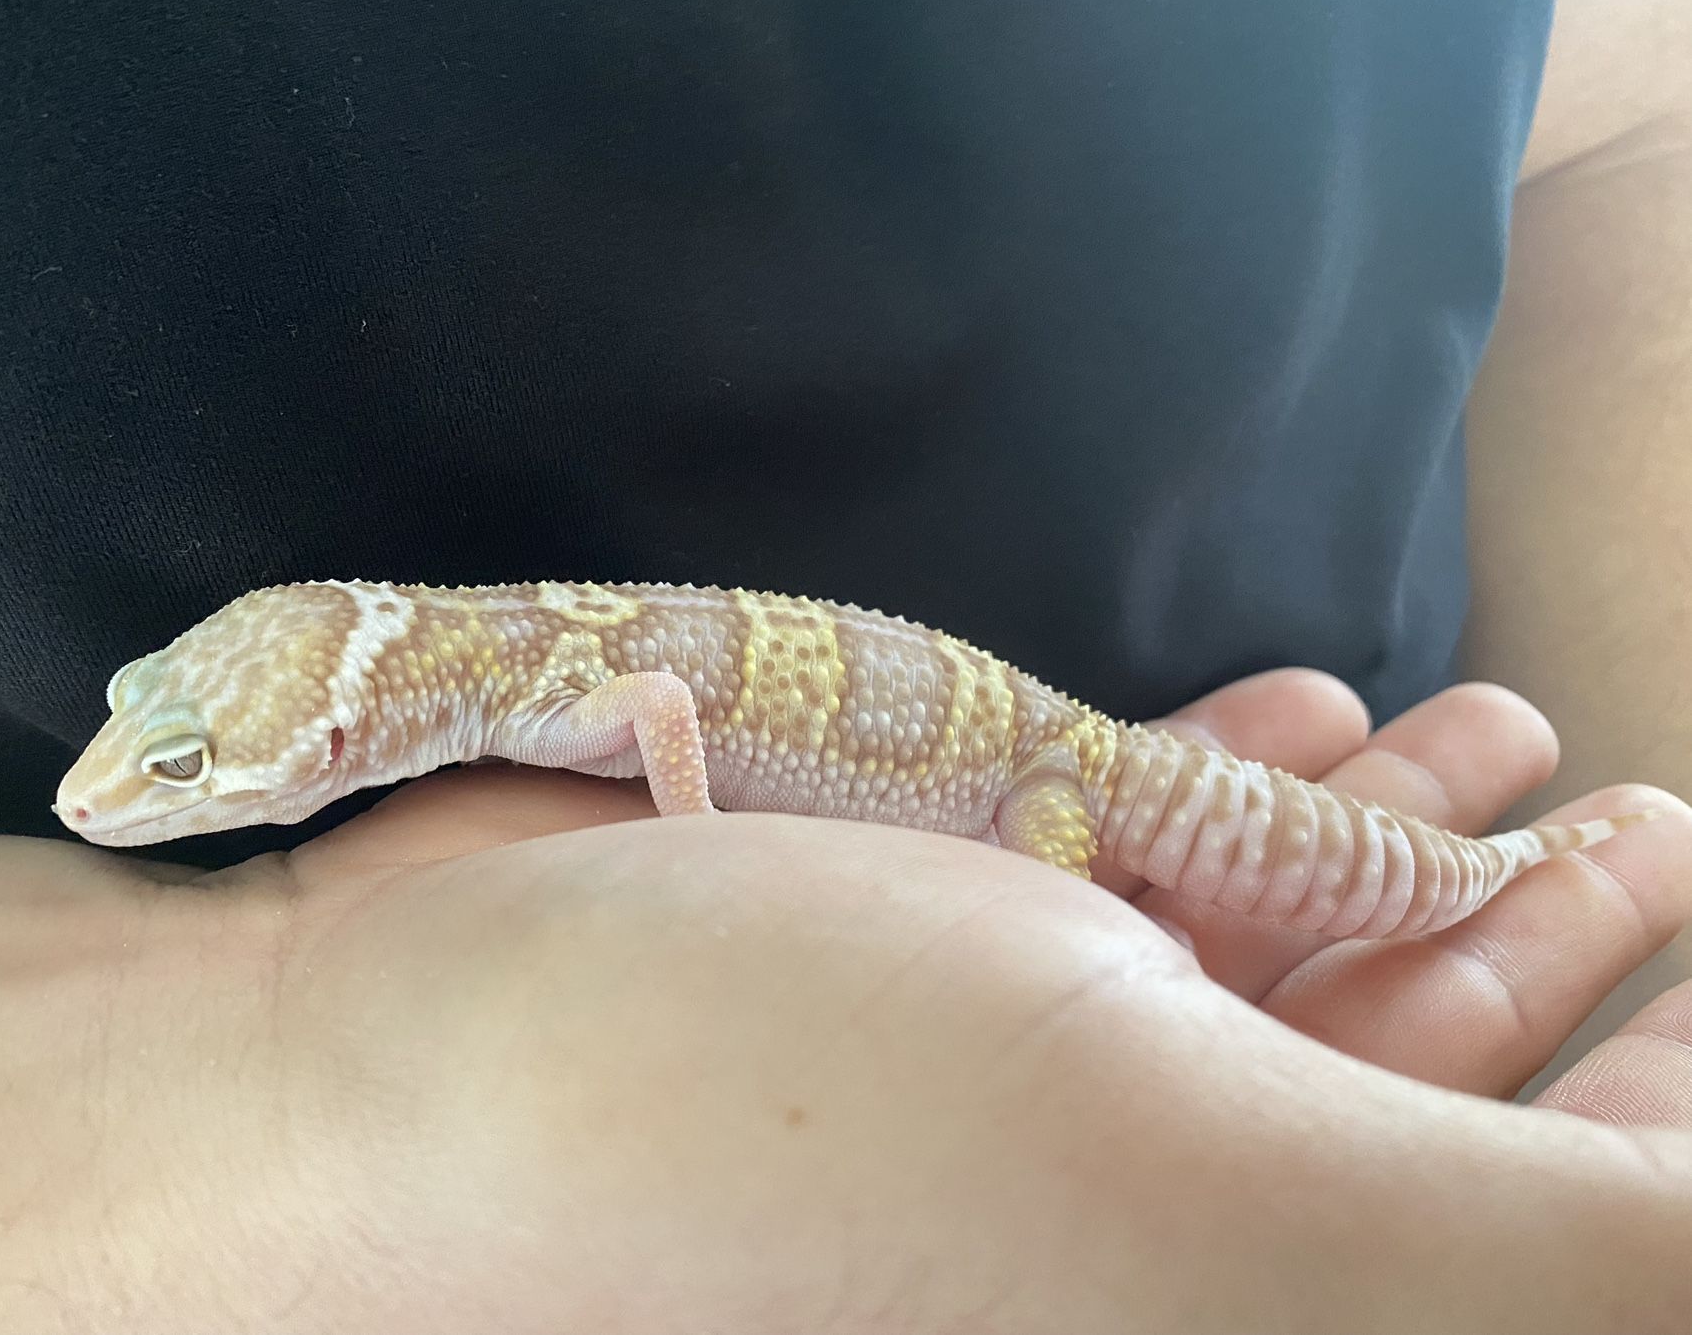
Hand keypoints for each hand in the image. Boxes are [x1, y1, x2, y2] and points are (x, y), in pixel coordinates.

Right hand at [0, 672, 1689, 1332]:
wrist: (413, 1062)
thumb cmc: (800, 1130)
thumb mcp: (1230, 1202)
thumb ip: (1534, 1252)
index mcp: (1195, 1313)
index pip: (1491, 1238)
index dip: (1642, 1128)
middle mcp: (1112, 1228)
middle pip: (1396, 1089)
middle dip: (1534, 951)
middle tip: (1651, 831)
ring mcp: (1000, 1088)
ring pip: (1262, 964)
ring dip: (1395, 840)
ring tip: (1511, 723)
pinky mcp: (903, 967)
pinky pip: (1108, 877)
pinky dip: (1217, 785)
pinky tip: (1308, 707)